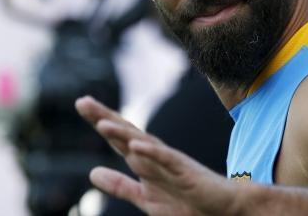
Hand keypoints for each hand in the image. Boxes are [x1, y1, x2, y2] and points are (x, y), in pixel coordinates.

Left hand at [75, 95, 239, 215]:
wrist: (225, 209)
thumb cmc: (188, 203)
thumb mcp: (145, 198)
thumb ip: (120, 186)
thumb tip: (92, 173)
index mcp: (145, 162)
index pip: (119, 138)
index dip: (101, 121)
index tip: (82, 104)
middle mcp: (156, 156)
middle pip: (127, 132)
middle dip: (105, 117)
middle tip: (82, 102)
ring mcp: (171, 162)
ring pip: (144, 143)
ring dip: (123, 133)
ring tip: (101, 123)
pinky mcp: (186, 172)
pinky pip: (166, 160)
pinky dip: (151, 152)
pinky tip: (134, 146)